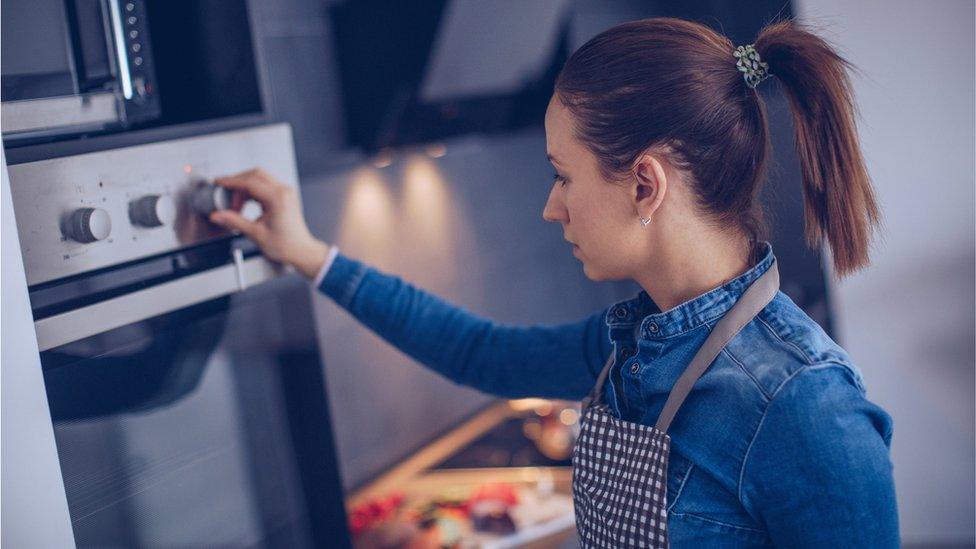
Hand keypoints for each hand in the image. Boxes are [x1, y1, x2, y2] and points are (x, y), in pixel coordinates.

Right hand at [209, 168, 330, 279]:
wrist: (301, 250)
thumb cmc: (286, 245)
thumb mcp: (255, 233)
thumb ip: (234, 222)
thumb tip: (218, 215)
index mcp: (278, 198)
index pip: (250, 182)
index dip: (231, 181)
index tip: (219, 182)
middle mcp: (284, 191)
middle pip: (255, 175)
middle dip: (237, 183)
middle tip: (225, 194)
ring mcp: (285, 192)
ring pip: (260, 179)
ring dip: (244, 188)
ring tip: (236, 207)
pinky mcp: (284, 196)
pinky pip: (265, 186)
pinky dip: (253, 192)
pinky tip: (245, 204)